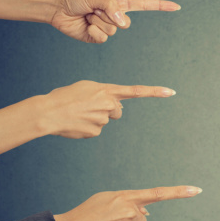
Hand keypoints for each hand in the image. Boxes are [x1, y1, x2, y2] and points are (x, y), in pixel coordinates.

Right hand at [37, 80, 175, 138]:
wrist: (48, 112)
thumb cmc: (65, 96)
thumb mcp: (86, 88)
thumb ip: (105, 94)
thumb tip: (117, 110)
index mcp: (107, 90)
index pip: (136, 91)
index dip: (155, 91)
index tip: (171, 92)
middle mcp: (109, 104)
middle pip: (117, 111)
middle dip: (108, 110)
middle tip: (88, 107)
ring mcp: (104, 120)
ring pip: (105, 120)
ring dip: (94, 118)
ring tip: (77, 114)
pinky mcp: (96, 132)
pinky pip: (96, 130)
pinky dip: (87, 127)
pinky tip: (76, 123)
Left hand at [49, 0, 179, 43]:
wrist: (58, 8)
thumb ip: (112, 7)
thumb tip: (123, 23)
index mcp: (120, 3)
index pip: (145, 5)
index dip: (161, 6)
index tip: (177, 7)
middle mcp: (116, 16)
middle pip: (126, 23)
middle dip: (109, 16)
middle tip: (94, 10)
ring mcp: (108, 28)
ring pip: (113, 31)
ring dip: (98, 22)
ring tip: (88, 15)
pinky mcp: (98, 38)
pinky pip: (103, 39)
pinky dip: (93, 32)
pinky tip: (86, 25)